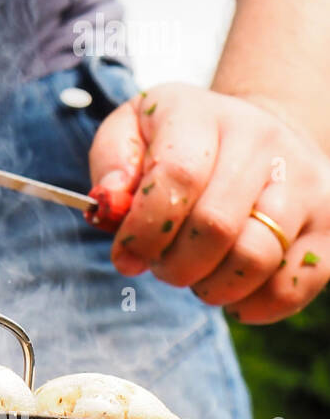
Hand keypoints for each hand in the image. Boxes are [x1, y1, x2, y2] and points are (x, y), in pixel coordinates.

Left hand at [88, 83, 329, 322]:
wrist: (256, 133)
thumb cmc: (177, 141)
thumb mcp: (130, 132)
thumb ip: (111, 162)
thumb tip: (110, 200)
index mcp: (203, 114)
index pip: (177, 176)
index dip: (144, 229)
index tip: (125, 256)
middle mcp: (263, 142)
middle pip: (216, 225)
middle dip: (173, 263)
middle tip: (160, 265)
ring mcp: (305, 182)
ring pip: (256, 258)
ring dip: (210, 285)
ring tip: (194, 275)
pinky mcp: (329, 222)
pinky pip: (295, 283)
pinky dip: (254, 304)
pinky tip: (229, 292)